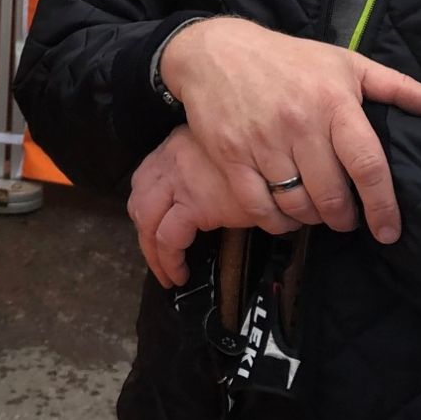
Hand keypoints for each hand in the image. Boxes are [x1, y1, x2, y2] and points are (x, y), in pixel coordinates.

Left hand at [129, 126, 299, 286]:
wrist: (282, 158)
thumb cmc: (262, 158)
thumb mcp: (227, 153)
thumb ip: (210, 168)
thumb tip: (211, 197)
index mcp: (177, 146)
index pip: (146, 176)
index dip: (146, 205)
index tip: (154, 227)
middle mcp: (171, 159)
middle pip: (138, 199)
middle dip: (143, 232)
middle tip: (155, 257)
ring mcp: (180, 181)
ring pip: (146, 219)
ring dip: (151, 251)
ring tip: (166, 273)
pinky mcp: (195, 204)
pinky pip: (168, 238)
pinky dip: (168, 260)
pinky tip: (179, 274)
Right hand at [160, 18, 420, 242]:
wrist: (217, 51)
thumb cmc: (290, 60)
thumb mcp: (347, 64)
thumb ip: (399, 88)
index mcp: (334, 101)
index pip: (367, 164)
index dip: (382, 204)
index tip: (389, 230)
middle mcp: (299, 123)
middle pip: (331, 195)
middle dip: (344, 217)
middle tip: (346, 218)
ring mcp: (262, 141)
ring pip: (296, 205)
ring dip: (312, 219)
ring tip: (317, 212)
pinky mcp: (230, 155)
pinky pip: (259, 207)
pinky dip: (277, 221)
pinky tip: (286, 215)